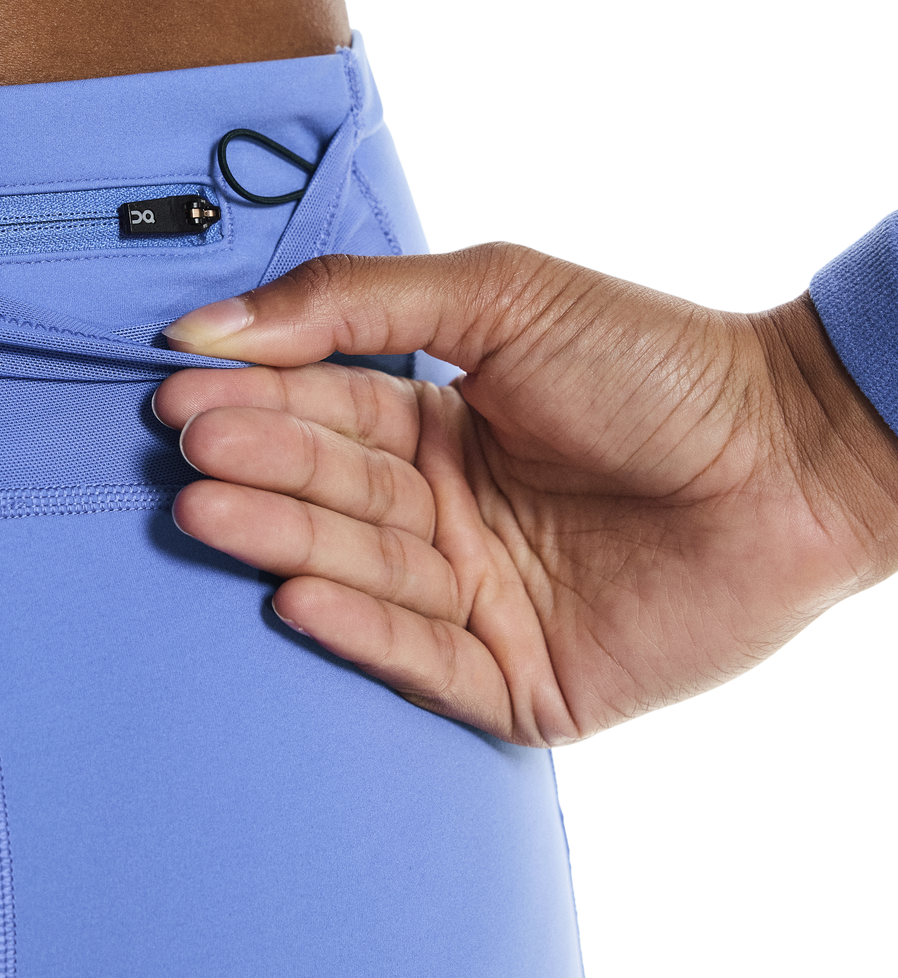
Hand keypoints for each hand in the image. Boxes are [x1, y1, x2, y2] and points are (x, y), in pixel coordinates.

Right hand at [153, 247, 897, 744]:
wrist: (797, 452)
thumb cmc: (657, 362)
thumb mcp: (500, 294)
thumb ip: (356, 300)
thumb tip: (216, 322)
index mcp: (440, 428)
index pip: (326, 415)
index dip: (255, 400)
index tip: (180, 389)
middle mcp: (450, 517)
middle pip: (334, 494)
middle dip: (261, 468)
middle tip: (191, 449)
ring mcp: (483, 602)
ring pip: (365, 573)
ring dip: (287, 541)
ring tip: (214, 509)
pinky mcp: (523, 683)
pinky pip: (425, 662)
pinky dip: (363, 632)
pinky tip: (297, 594)